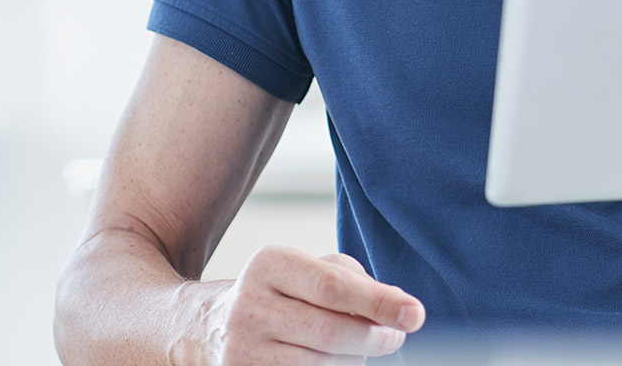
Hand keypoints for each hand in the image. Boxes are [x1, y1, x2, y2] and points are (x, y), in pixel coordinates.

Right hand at [199, 246, 424, 363]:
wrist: (206, 327)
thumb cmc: (279, 293)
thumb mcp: (306, 269)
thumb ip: (352, 280)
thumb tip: (397, 306)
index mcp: (270, 264)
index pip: (333, 286)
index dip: (379, 302)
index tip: (416, 314)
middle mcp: (249, 306)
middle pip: (329, 332)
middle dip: (374, 338)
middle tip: (397, 337)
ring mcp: (240, 351)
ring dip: (354, 361)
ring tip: (362, 350)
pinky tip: (341, 362)